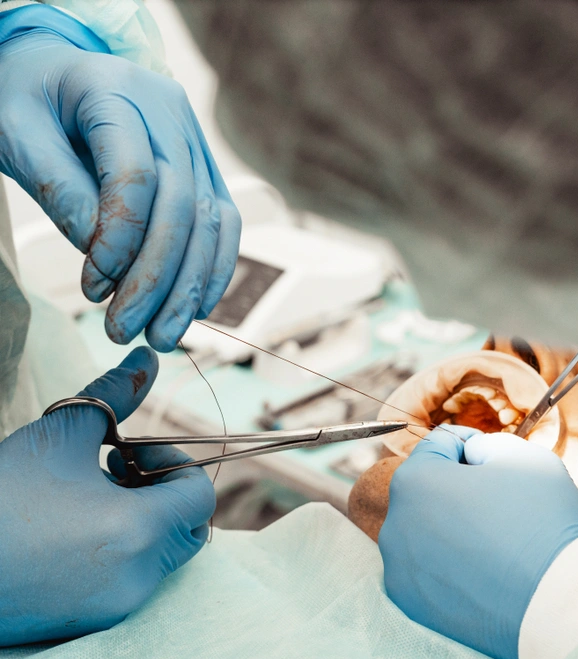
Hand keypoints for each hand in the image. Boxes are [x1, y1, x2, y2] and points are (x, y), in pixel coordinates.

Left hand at [0, 8, 240, 350]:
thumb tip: (97, 250)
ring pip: (212, 219)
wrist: (56, 73)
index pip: (137, 174)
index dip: (121, 237)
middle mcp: (169, 112)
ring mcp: (194, 139)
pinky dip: (214, 268)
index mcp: (116, 89)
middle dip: (157, 276)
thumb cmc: (29, 100)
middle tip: (126, 329)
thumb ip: (57, 187)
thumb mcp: (17, 134)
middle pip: (183, 204)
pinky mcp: (205, 167)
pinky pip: (225, 221)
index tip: (93, 285)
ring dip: (190, 284)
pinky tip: (195, 307)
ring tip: (162, 332)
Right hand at [0, 347, 215, 645]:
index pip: (200, 496)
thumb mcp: (58, 435)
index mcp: (140, 531)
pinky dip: (119, 548)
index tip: (129, 451)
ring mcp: (117, 603)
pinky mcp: (91, 619)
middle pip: (188, 527)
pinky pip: (130, 578)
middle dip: (162, 491)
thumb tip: (148, 358)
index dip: (173, 463)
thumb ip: (114, 395)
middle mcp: (139, 576)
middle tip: (113, 470)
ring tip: (86, 496)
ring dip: (142, 518)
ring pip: (161, 554)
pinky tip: (70, 528)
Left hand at [379, 427, 577, 658]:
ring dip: (453, 526)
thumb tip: (470, 456)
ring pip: (427, 530)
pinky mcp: (412, 604)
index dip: (472, 446)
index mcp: (415, 480)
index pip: (438, 446)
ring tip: (495, 539)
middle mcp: (395, 524)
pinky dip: (451, 563)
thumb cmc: (544, 521)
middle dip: (458, 489)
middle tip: (500, 503)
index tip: (497, 462)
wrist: (560, 602)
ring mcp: (400, 570)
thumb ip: (485, 445)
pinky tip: (486, 569)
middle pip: (427, 490)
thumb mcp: (522, 455)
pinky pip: (428, 568)